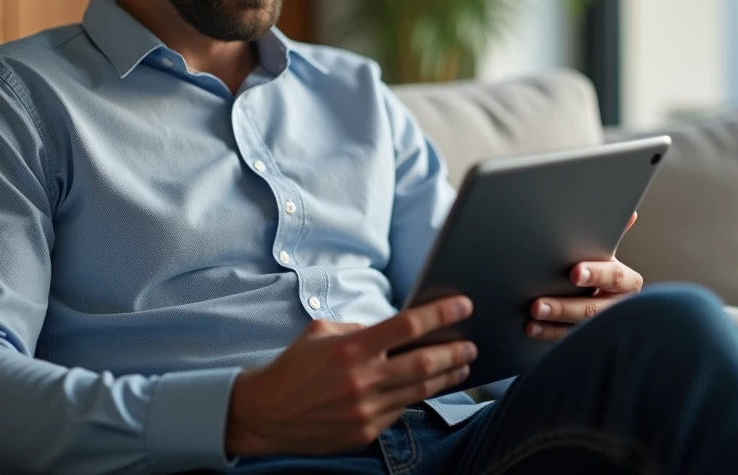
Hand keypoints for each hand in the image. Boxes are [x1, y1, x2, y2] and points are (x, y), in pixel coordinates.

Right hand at [225, 296, 476, 456]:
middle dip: (454, 352)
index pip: (407, 326)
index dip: (440, 314)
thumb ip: (360, 329)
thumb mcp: (322, 333)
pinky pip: (400, 412)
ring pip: (419, 391)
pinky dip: (416, 397)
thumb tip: (394, 329)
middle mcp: (362, 380)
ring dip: (446, 377)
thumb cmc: (294, 367)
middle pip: (424, 363)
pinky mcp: (365, 432)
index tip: (463, 305)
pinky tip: (427, 387)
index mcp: (351, 349)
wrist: (266, 414)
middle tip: (471, 344)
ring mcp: (365, 409)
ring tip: (462, 365)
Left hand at [526, 212, 642, 340]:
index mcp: (626, 280)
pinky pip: (569, 338)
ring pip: (580, 327)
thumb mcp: (605, 252)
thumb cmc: (600, 267)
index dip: (595, 274)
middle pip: (593, 308)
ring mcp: (604, 324)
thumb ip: (611, 234)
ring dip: (554, 322)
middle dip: (564, 306)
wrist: (600, 293)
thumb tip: (630, 213)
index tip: (574, 272)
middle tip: (537, 304)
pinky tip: (532, 328)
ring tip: (532, 316)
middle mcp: (618, 305)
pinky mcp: (589, 338)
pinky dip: (549, 333)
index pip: (614, 276)